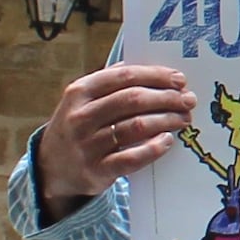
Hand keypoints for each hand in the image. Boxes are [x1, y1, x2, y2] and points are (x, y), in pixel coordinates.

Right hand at [31, 61, 191, 222]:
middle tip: (188, 100)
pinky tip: (167, 141)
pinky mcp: (96, 171)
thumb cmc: (79, 125)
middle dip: (167, 98)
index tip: (179, 80)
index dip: (156, 76)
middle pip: (133, 100)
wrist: (52, 167)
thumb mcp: (83, 99)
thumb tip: (152, 69)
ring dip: (166, 120)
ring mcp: (87, 145)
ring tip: (183, 119)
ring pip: (136, 127)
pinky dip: (154, 148)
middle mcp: (80, 116)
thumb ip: (111, 82)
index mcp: (79, 92)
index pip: (124, 76)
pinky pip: (132, 158)